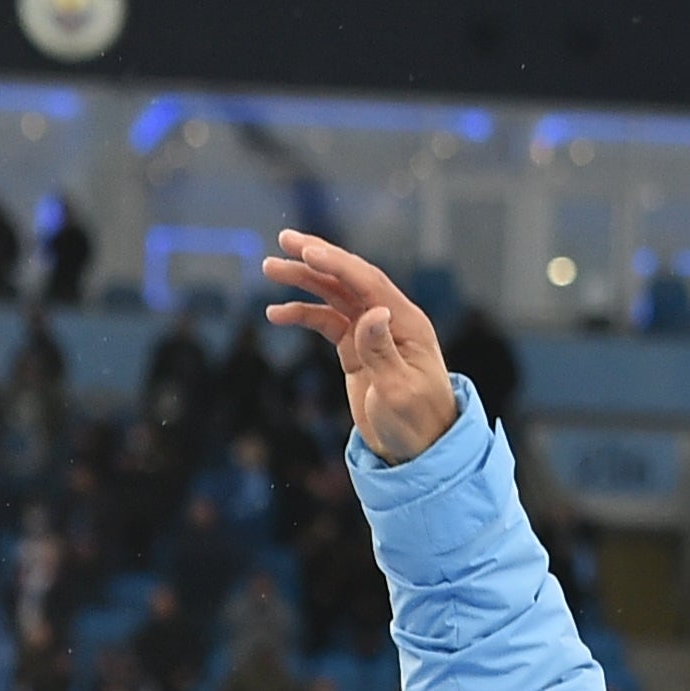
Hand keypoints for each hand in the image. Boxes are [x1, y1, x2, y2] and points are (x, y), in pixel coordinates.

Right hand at [260, 229, 461, 465]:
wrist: (419, 450)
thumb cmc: (417, 423)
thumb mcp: (399, 391)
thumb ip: (382, 351)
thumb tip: (372, 312)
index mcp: (406, 323)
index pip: (368, 283)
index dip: (337, 264)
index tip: (307, 250)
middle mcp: (389, 319)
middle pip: (349, 279)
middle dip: (316, 257)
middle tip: (283, 240)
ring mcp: (372, 332)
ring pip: (333, 296)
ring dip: (303, 281)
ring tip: (270, 269)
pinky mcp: (356, 349)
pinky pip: (326, 322)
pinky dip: (303, 314)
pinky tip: (277, 313)